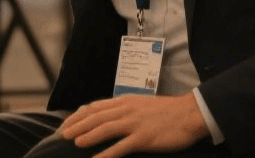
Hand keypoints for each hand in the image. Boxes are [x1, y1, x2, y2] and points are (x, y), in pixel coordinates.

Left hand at [58, 95, 209, 157]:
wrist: (190, 114)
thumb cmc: (167, 111)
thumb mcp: (141, 104)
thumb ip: (123, 108)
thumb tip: (105, 114)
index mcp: (126, 101)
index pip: (95, 106)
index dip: (78, 116)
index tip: (67, 124)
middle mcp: (127, 110)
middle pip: (96, 116)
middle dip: (78, 125)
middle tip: (64, 134)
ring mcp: (135, 124)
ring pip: (106, 128)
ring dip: (88, 136)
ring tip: (76, 142)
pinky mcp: (144, 138)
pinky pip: (121, 147)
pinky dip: (106, 154)